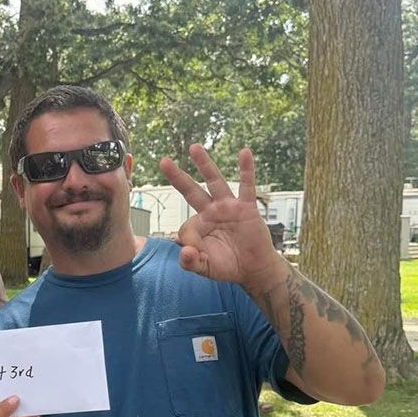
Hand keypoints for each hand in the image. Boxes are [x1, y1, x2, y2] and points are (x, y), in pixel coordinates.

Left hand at [159, 146, 282, 290]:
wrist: (254, 269)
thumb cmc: (227, 266)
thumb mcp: (205, 268)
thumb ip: (191, 262)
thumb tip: (184, 252)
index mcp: (199, 225)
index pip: (185, 226)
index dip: (189, 241)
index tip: (194, 253)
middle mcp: (211, 211)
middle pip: (191, 191)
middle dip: (177, 177)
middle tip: (163, 161)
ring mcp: (228, 207)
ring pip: (214, 181)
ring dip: (204, 164)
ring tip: (194, 148)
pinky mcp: (247, 208)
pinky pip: (246, 186)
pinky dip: (247, 170)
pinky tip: (245, 153)